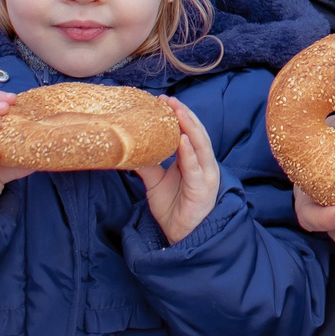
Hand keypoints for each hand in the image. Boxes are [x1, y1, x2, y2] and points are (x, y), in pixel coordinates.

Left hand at [137, 98, 223, 243]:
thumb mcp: (156, 183)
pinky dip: (190, 152)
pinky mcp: (203, 187)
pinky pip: (196, 167)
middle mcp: (202, 163)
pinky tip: (183, 140)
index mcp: (193, 160)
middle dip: (183, 115)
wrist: (182, 235)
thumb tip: (128, 151)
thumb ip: (147, 165)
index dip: (178, 116)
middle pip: (196, 133)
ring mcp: (206, 174)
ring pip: (200, 144)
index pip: (187, 132)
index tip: (162, 101)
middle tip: (168, 100)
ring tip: (177, 110)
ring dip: (189, 126)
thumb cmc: (174, 208)